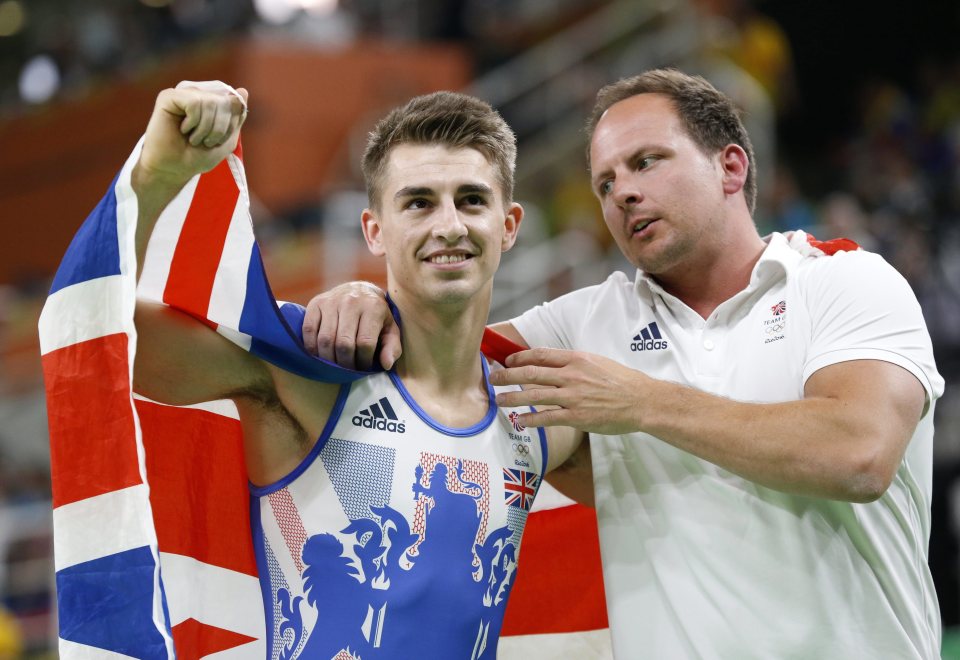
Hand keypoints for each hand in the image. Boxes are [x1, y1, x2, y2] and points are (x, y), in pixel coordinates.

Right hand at [137, 80, 248, 188]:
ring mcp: (183, 95)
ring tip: (194, 138)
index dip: (230, 124)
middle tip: (206, 142)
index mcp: (211, 103)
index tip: (218, 141)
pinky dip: (193, 122)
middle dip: (220, 129)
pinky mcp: (168, 97)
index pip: (234, 102)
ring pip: (210, 102)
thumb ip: (236, 116)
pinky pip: (194, 102)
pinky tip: (183, 130)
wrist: (174, 169)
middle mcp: (198, 95)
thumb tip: (243, 90)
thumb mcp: (227, 140)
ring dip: (205, 128)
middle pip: (224, 102)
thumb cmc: (197, 156)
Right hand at [302, 282, 401, 370]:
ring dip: (329, 359)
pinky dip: (312, 347)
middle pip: (343, 343)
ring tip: (335, 365)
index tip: (364, 368)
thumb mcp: (390, 329)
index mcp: (373, 307)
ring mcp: (331, 301)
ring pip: (325, 339)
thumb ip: (392, 347)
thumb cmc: (377, 315)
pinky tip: (320, 355)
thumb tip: (386, 364)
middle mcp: (351, 301)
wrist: (359, 289)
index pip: (365, 343)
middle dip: (345, 364)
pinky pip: (309, 330)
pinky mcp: (316, 303)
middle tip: (348, 370)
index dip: (363, 361)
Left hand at [489, 347, 647, 433]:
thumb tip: (553, 365)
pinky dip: (530, 419)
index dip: (519, 357)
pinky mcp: (576, 416)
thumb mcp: (597, 362)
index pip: (540, 355)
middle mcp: (571, 375)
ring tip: (498, 400)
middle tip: (493, 378)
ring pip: (533, 395)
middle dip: (507, 376)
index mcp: (576, 359)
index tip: (508, 361)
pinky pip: (547, 418)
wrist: (642, 401)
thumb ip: (574, 364)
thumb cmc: (621, 381)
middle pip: (530, 373)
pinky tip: (519, 420)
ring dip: (512, 397)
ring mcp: (572, 396)